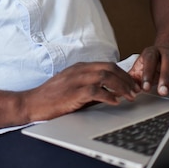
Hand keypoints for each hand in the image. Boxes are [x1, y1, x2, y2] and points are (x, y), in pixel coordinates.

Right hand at [22, 61, 139, 122]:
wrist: (33, 103)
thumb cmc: (52, 97)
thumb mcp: (71, 86)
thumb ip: (88, 85)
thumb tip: (111, 93)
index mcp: (79, 67)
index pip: (107, 65)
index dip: (123, 74)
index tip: (133, 84)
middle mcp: (79, 70)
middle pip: (109, 68)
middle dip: (126, 79)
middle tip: (136, 91)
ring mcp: (75, 80)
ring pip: (105, 76)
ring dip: (121, 86)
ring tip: (130, 96)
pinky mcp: (73, 93)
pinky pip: (95, 91)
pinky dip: (108, 96)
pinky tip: (115, 102)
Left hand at [128, 46, 168, 95]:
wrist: (166, 49)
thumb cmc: (151, 62)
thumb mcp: (140, 67)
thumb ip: (131, 78)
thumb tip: (119, 89)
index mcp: (152, 52)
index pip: (149, 59)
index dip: (147, 73)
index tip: (145, 88)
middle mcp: (166, 52)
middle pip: (167, 60)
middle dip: (165, 76)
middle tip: (162, 91)